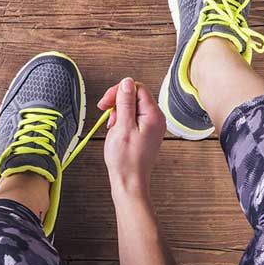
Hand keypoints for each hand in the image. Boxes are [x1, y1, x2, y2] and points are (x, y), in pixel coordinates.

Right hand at [97, 78, 165, 196]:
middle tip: (107, 116)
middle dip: (118, 104)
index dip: (119, 92)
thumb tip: (126, 82)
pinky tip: (116, 132)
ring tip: (113, 128)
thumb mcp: (122, 126)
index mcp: (154, 115)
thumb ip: (125, 102)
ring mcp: (151, 126)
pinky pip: (132, 119)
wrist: (129, 182)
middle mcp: (156, 119)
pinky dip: (121, 123)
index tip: (106, 102)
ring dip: (118, 114)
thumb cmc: (126, 160)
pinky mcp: (145, 133)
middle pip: (135, 96)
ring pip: (132, 108)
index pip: (137, 88)